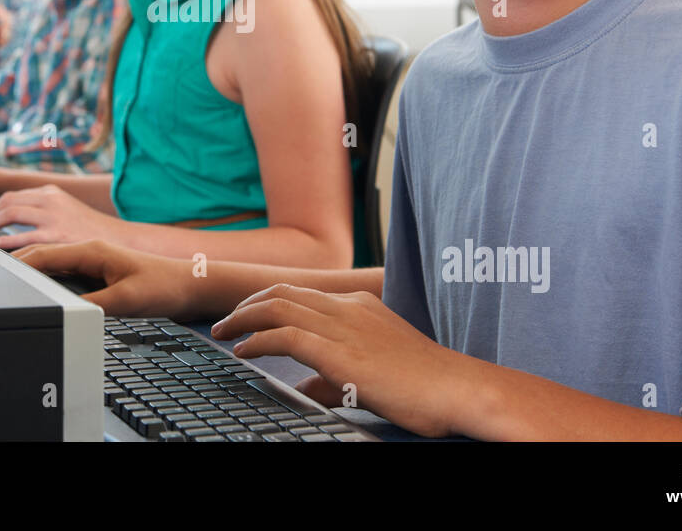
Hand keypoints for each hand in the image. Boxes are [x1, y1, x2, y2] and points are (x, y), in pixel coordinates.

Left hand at [0, 184, 125, 249]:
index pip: (14, 195)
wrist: (116, 238)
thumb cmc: (90, 228)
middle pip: (8, 201)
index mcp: (52, 193)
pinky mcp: (56, 236)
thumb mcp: (67, 208)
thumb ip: (45, 208)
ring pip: (11, 213)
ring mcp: (53, 217)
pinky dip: (7, 239)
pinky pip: (24, 237)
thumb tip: (17, 216)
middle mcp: (51, 200)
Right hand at [13, 241, 198, 317]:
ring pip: (49, 261)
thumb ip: (94, 306)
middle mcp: (88, 250)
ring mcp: (91, 259)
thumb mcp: (127, 300)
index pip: (43, 255)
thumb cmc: (163, 287)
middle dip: (12, 263)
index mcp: (91, 250)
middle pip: (40, 255)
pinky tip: (34, 287)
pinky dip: (42, 276)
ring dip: (26, 267)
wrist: (188, 284)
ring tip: (0, 279)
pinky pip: (61, 271)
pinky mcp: (97, 270)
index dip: (15, 265)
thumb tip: (64, 312)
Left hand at [210, 285, 464, 437]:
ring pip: (277, 306)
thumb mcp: (373, 372)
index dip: (266, 300)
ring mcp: (343, 326)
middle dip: (246, 305)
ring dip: (243, 318)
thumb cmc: (425, 385)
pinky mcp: (340, 351)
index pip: (301, 293)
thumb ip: (333, 377)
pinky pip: (285, 335)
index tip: (246, 315)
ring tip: (224, 332)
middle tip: (225, 322)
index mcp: (358, 305)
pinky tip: (244, 350)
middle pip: (282, 291)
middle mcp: (347, 307)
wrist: (457, 389)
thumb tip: (305, 388)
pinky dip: (258, 339)